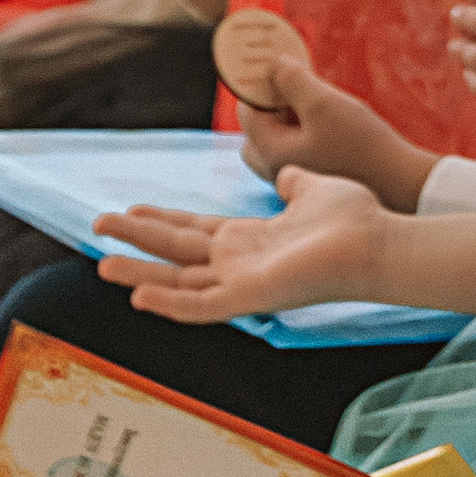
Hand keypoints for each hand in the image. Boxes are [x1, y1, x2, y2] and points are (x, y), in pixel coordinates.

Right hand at [93, 165, 395, 322]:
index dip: (162, 218)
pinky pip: (201, 305)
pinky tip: (139, 294)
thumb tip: (285, 171)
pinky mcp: (251, 297)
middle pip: (176, 251)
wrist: (378, 241)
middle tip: (97, 225)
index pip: (196, 230)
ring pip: (178, 280)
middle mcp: (240, 263)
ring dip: (139, 270)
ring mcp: (243, 282)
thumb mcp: (314, 189)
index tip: (132, 207)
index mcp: (252, 238)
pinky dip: (169, 302)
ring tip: (101, 262)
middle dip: (137, 237)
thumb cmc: (355, 220)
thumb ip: (294, 184)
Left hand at [238, 60, 437, 212]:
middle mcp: (277, 169)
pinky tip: (329, 121)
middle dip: (270, 103)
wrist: (399, 181)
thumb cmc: (361, 144)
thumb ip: (292, 80)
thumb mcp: (324, 103)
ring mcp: (297, 175)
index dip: (260, 82)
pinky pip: (296, 148)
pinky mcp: (315, 176)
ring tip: (315, 102)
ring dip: (288, 117)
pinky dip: (302, 130)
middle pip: (257, 129)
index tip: (278, 62)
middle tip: (295, 86)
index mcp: (272, 152)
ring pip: (277, 139)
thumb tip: (274, 65)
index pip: (248, 110)